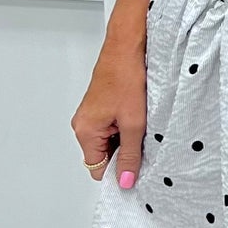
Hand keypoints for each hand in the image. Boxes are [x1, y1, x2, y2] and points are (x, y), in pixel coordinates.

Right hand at [72, 35, 147, 186]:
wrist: (127, 46)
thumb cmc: (127, 77)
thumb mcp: (134, 124)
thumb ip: (130, 155)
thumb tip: (126, 180)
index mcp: (85, 131)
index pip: (98, 169)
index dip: (118, 172)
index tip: (137, 171)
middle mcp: (83, 124)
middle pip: (103, 156)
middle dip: (124, 154)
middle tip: (144, 143)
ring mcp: (91, 115)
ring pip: (110, 141)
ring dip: (127, 139)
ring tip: (141, 125)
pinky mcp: (101, 107)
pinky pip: (112, 128)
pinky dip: (126, 127)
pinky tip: (138, 116)